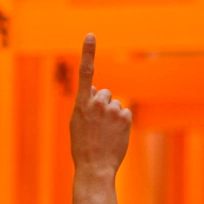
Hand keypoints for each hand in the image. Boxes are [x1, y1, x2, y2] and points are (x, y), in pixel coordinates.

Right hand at [68, 34, 130, 175]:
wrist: (95, 167)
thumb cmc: (83, 147)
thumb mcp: (77, 123)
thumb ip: (85, 104)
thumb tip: (96, 89)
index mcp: (81, 103)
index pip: (85, 73)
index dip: (88, 53)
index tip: (90, 36)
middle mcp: (97, 103)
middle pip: (104, 93)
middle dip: (103, 105)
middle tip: (97, 125)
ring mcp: (113, 110)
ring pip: (115, 105)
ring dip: (112, 116)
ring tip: (105, 134)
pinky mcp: (126, 117)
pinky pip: (125, 113)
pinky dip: (122, 123)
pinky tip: (115, 136)